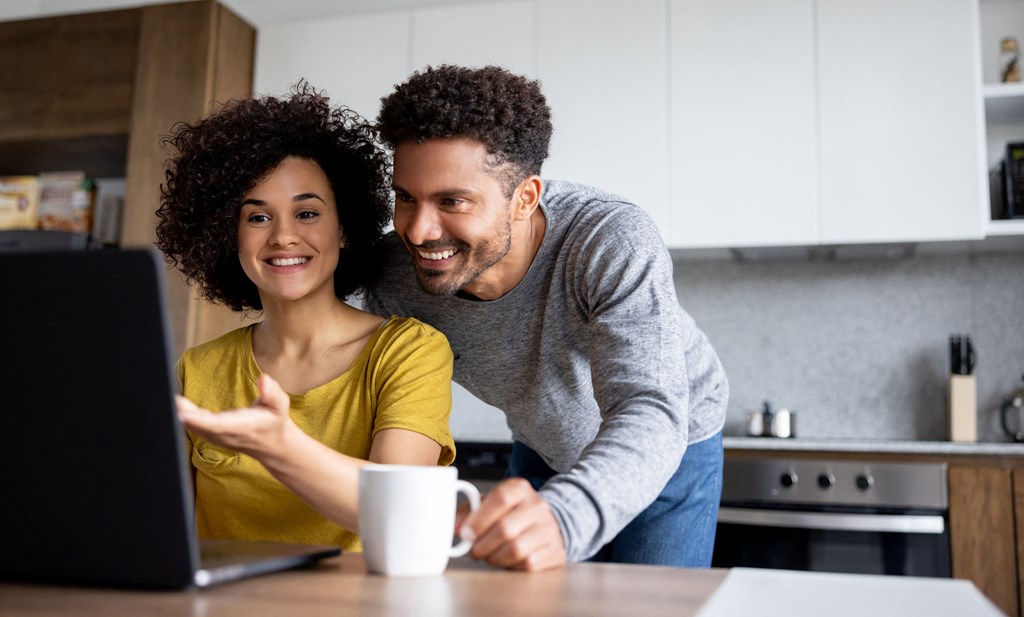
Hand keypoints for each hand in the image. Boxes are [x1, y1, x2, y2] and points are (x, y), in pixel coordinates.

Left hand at [176, 373, 294, 460]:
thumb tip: (264, 379)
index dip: (199, 420)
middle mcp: (225, 434)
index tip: (182, 413)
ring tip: (167, 395)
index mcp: (242, 427)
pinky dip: (182, 415)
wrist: (272, 444)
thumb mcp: (280, 404)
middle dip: (181, 412)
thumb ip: (272, 392)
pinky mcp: (210, 435)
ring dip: (179, 413)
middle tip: (167, 395)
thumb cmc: (274, 420)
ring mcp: (216, 437)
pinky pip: (192, 426)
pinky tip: (174, 402)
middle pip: (198, 426)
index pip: (217, 425)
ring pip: (193, 427)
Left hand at [459, 478, 565, 570]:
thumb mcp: (490, 504)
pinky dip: (511, 565)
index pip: (501, 498)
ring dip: (495, 557)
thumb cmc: (512, 514)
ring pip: (516, 548)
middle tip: (473, 550)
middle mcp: (537, 506)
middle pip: (505, 528)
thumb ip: (469, 512)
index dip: (479, 518)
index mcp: (520, 489)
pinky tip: (507, 560)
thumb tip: (454, 526)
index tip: (464, 533)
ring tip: (488, 555)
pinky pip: (528, 563)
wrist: (547, 523)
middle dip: (482, 544)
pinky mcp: (554, 550)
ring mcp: (548, 528)